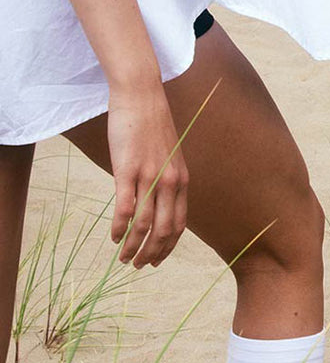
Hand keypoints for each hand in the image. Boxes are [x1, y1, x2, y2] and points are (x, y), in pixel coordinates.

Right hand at [106, 83, 188, 267]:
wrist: (141, 96)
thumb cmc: (151, 125)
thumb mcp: (167, 155)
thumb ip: (164, 178)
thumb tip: (154, 201)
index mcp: (182, 179)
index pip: (179, 223)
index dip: (168, 246)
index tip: (157, 260)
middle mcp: (170, 181)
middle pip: (163, 230)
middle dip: (151, 253)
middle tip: (138, 266)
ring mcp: (150, 176)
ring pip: (144, 224)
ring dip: (133, 247)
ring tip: (123, 258)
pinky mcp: (128, 169)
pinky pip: (125, 208)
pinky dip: (120, 228)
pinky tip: (114, 237)